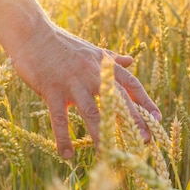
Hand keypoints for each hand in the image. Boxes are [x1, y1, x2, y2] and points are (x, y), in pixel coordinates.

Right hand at [9, 22, 161, 159]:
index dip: (145, 102)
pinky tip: (67, 155)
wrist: (32, 34)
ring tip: (109, 154)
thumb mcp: (90, 50)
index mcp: (103, 65)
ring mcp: (72, 83)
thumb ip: (111, 59)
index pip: (131, 84)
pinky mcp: (52, 90)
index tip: (157, 119)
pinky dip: (63, 138)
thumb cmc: (61, 44)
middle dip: (133, 121)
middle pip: (118, 100)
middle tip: (144, 142)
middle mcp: (92, 74)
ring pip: (92, 112)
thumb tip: (130, 61)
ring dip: (101, 135)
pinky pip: (60, 119)